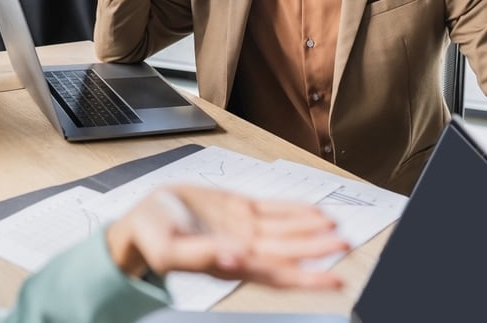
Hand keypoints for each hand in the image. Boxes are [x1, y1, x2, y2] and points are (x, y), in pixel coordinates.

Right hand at [106, 185, 347, 289]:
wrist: (142, 219)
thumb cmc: (150, 238)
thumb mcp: (166, 249)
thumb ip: (198, 256)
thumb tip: (234, 259)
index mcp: (228, 264)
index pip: (276, 275)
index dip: (306, 277)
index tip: (333, 277)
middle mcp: (242, 249)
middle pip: (288, 252)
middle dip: (317, 249)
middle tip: (343, 243)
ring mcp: (242, 228)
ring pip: (285, 231)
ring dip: (311, 229)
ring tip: (337, 228)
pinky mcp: (238, 208)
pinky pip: (273, 209)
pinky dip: (295, 210)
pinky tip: (315, 211)